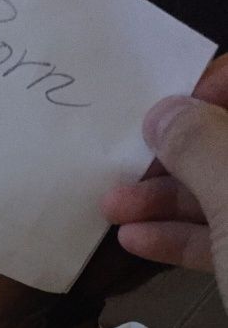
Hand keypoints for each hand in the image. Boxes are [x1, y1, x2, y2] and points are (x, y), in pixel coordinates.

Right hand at [101, 54, 227, 311]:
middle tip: (122, 165)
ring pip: (227, 196)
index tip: (160, 108)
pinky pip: (226, 240)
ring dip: (167, 200)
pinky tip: (135, 242)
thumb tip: (164, 110)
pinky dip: (182, 239)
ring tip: (110, 208)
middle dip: (177, 153)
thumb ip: (199, 143)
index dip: (214, 86)